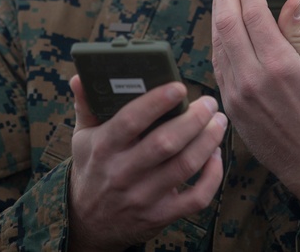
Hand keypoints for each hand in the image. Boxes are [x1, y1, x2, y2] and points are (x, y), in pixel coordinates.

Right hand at [67, 75, 225, 251]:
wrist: (88, 222)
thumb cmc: (92, 168)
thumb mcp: (83, 138)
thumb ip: (86, 105)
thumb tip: (81, 77)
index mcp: (104, 147)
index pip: (131, 121)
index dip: (156, 102)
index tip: (179, 87)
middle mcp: (123, 173)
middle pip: (165, 143)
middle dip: (194, 120)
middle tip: (209, 103)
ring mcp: (143, 196)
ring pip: (184, 166)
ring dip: (208, 141)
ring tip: (218, 121)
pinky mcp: (161, 215)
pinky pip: (196, 198)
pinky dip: (213, 176)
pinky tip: (216, 155)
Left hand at [211, 0, 299, 198]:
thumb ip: (298, 34)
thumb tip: (290, 1)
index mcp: (280, 65)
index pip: (253, 13)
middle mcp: (252, 78)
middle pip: (227, 23)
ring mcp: (236, 94)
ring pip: (218, 42)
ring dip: (217, 13)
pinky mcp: (230, 106)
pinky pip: (218, 64)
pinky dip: (218, 39)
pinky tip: (222, 25)